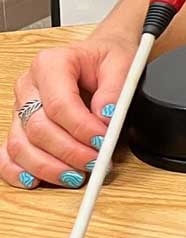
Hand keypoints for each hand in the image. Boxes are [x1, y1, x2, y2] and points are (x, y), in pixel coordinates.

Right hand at [4, 35, 134, 188]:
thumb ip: (116, 88)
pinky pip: (7, 154)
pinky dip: (18, 171)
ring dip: (48, 167)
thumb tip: (106, 116)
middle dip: (68, 152)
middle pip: (38, 129)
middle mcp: (28, 85)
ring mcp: (19, 107)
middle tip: (96, 163)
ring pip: (20, 145)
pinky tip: (36, 181)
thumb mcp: (122, 62)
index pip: (59, 104)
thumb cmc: (106, 58)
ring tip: (77, 176)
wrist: (96, 56)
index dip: (81, 128)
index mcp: (50, 64)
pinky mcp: (17, 126)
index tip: (103, 141)